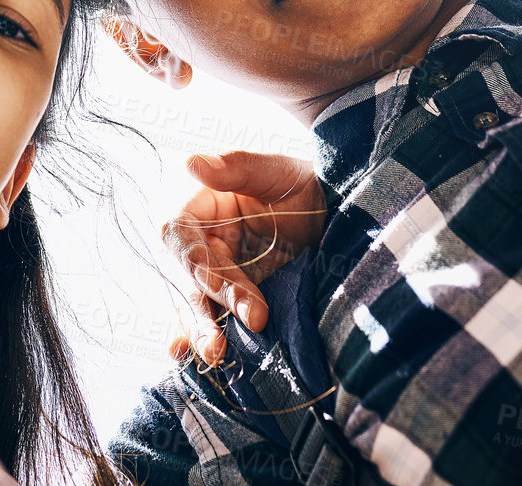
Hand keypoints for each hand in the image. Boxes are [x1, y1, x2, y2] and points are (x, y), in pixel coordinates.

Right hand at [163, 152, 326, 366]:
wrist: (340, 219)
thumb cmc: (304, 185)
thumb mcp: (279, 171)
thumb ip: (237, 167)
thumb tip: (191, 162)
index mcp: (202, 207)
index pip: (182, 237)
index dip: (201, 268)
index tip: (234, 292)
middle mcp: (203, 243)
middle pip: (187, 279)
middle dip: (201, 312)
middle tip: (220, 344)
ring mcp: (218, 275)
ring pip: (194, 305)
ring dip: (200, 332)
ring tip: (216, 357)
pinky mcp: (233, 302)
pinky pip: (211, 320)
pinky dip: (200, 339)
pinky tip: (190, 359)